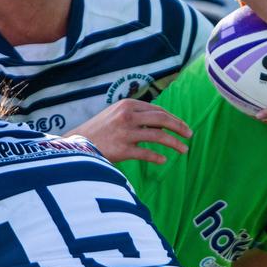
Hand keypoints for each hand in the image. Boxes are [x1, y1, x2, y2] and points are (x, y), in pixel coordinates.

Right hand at [68, 99, 191, 164]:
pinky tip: (163, 160)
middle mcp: (127, 116)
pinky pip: (146, 153)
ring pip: (158, 136)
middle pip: (162, 119)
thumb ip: (137, 116)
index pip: (158, 110)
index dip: (173, 118)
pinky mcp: (122, 149)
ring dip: (174, 143)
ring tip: (184, 150)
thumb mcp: (116, 115)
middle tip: (190, 135)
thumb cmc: (99, 131)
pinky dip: (157, 157)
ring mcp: (125, 132)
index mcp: (127, 105)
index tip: (183, 126)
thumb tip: (163, 124)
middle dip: (179, 127)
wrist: (77, 144)